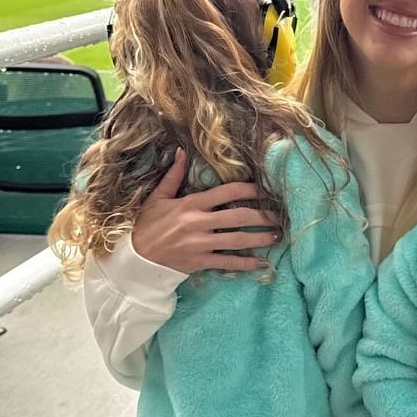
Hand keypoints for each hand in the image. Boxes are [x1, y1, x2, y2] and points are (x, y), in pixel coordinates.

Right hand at [130, 150, 280, 273]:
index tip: (266, 190)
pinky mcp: (200, 262)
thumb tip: (181, 152)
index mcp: (190, 204)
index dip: (249, 190)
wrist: (136, 256)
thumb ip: (173, 176)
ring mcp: (200, 244)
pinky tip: (262, 263)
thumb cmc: (148, 225)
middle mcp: (198, 223)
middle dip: (263, 216)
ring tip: (277, 236)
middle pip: (239, 217)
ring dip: (261, 238)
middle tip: (280, 216)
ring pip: (238, 240)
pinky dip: (246, 264)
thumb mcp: (158, 197)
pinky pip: (228, 263)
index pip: (227, 192)